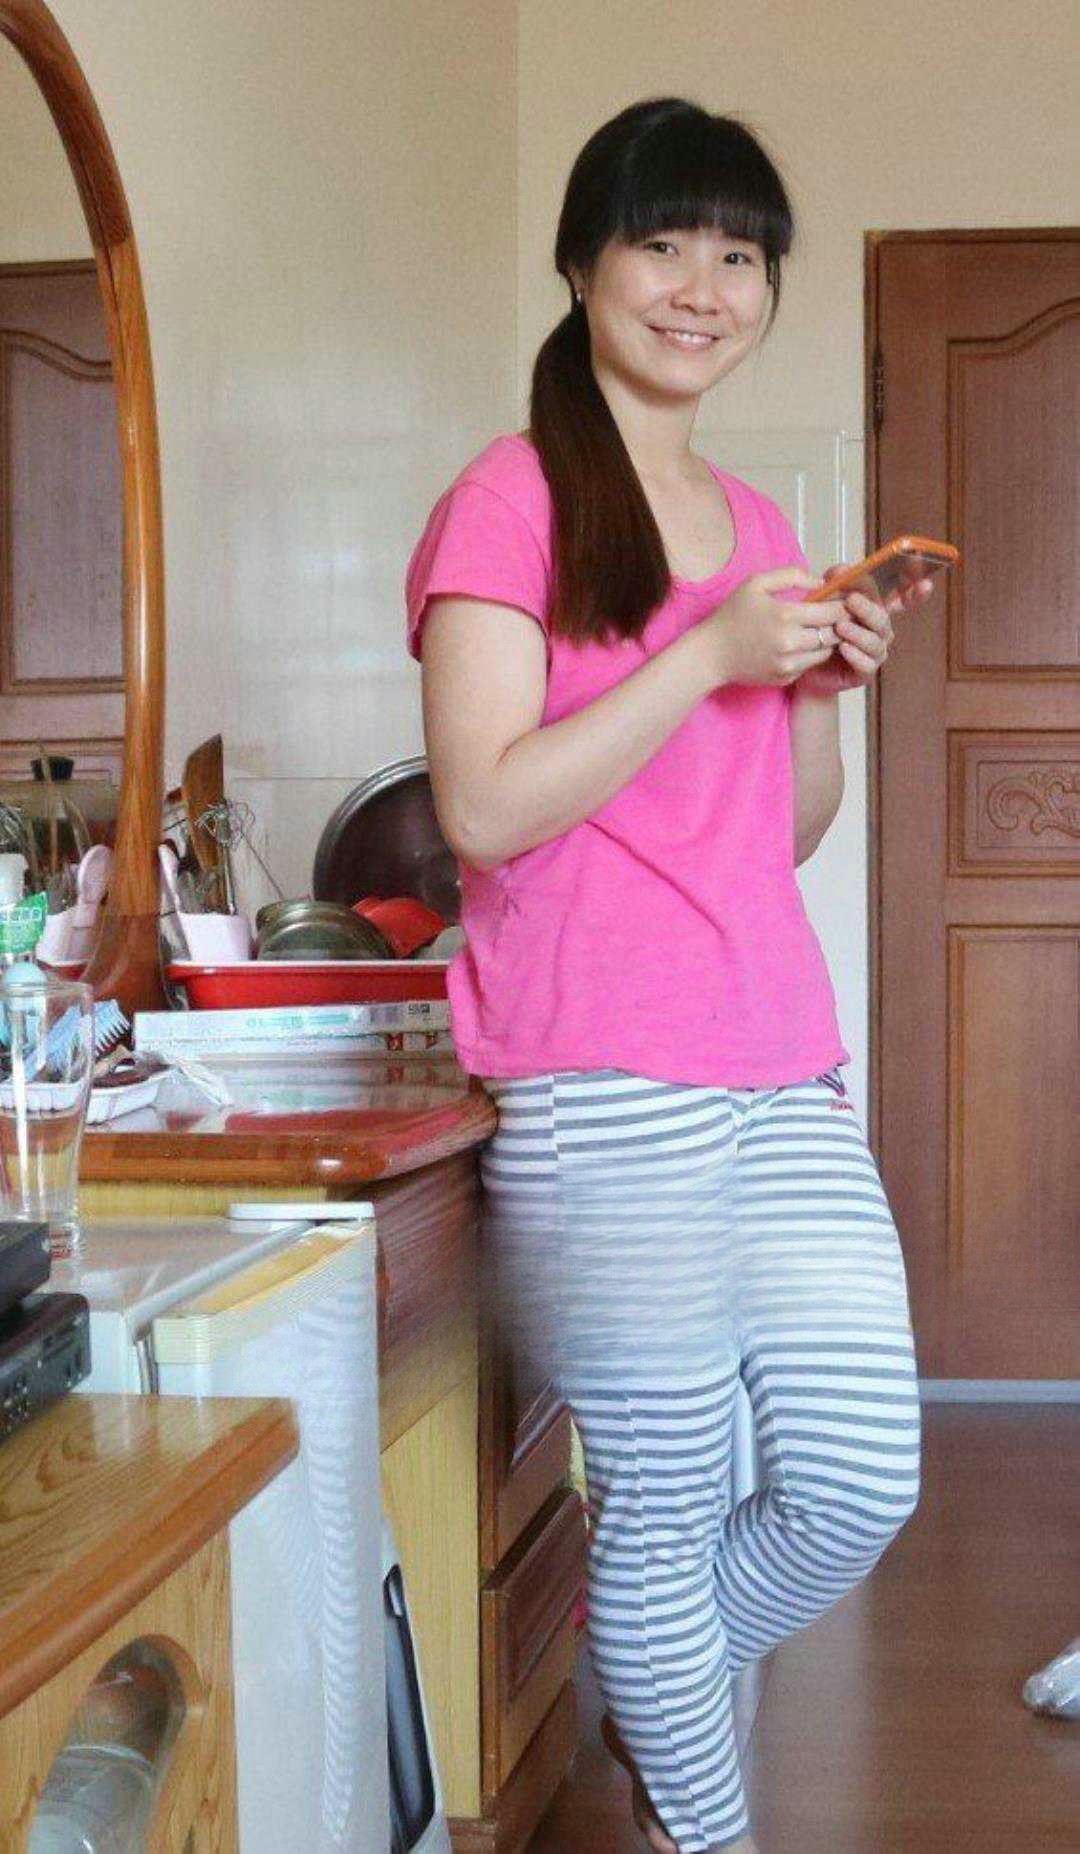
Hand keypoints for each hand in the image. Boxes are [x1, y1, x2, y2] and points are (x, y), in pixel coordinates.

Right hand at [707, 568, 840, 687]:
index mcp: (786, 615)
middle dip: (839, 623)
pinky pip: (810, 664)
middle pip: (834, 633)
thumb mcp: (756, 583)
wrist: (711, 654)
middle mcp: (791, 643)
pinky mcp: (786, 678)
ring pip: (826, 651)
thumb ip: (792, 575)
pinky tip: (799, 644)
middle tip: (835, 614)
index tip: (845, 601)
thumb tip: (822, 582)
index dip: (844, 605)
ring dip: (827, 639)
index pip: (833, 611)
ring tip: (817, 628)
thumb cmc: (733, 615)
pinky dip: (810, 654)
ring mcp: (789, 664)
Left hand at [793, 563, 932, 696]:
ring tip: (840, 627)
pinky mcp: (865, 671)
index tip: (926, 583)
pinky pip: (866, 664)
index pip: (902, 600)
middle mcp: (881, 631)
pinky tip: (843, 648)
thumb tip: (840, 570)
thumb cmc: (822, 629)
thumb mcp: (826, 602)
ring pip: (875, 642)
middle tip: (850, 600)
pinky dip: (855, 655)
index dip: (916, 593)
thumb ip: (837, 583)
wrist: (809, 662)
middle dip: (867, 608)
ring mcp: (876, 652)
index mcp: (876, 611)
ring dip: (858, 633)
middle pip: (882, 618)